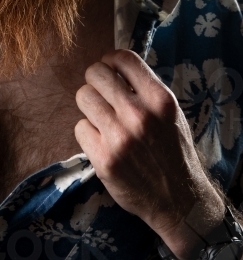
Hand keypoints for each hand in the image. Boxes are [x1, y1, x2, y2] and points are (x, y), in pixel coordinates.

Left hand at [74, 49, 224, 258]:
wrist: (180, 201)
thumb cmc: (172, 152)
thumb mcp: (170, 114)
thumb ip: (144, 90)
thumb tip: (112, 66)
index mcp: (160, 99)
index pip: (122, 58)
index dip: (110, 60)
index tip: (109, 70)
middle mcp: (139, 115)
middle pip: (95, 74)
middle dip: (95, 81)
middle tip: (101, 94)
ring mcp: (120, 137)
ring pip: (83, 97)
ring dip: (90, 106)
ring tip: (102, 118)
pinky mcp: (103, 158)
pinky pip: (80, 127)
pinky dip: (88, 133)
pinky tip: (102, 142)